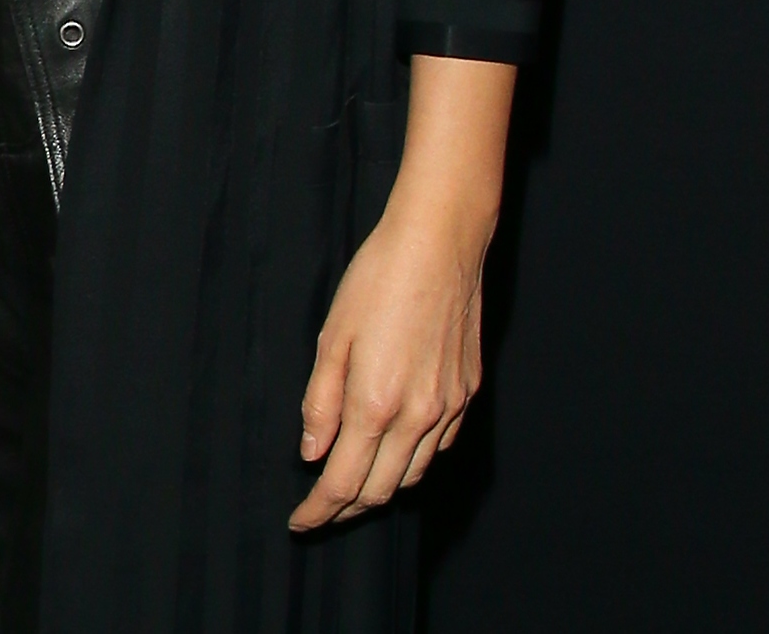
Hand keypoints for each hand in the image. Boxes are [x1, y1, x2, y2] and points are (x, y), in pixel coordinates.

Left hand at [289, 184, 494, 529]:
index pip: (343, 481)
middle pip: (381, 490)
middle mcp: (419, 417)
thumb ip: (320, 403)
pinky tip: (394, 450)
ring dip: (382, 488)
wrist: (439, 246)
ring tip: (352, 485)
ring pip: (414, 475)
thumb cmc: (377, 281)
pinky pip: (439, 448)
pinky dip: (413, 461)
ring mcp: (449, 408)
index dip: (319, 510)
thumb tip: (312, 453)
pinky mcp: (468, 395)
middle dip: (347, 507)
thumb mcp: (331, 338)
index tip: (300, 522)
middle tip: (320, 509)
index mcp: (376, 404)